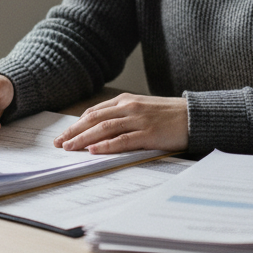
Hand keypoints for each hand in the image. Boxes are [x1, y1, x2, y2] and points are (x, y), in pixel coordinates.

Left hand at [53, 94, 187, 153]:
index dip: (77, 124)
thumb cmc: (167, 115)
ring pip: (104, 128)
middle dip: (74, 131)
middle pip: (94, 119)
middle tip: (59, 143)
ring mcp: (138, 120)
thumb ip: (123, 116)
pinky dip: (107, 145)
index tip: (64, 135)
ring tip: (70, 147)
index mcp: (125, 101)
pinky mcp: (148, 133)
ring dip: (85, 138)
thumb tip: (101, 130)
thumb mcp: (142, 109)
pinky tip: (95, 150)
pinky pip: (123, 140)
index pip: (94, 112)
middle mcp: (128, 107)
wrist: (194, 116)